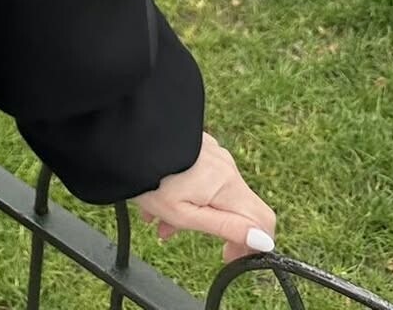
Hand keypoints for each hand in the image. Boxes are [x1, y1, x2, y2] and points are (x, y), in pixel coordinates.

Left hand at [129, 131, 276, 263]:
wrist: (128, 137)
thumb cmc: (153, 180)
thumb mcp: (186, 215)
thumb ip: (226, 227)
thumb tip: (263, 241)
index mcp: (228, 185)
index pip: (263, 220)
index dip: (252, 245)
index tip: (227, 255)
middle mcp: (226, 166)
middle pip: (235, 207)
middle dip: (211, 227)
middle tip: (176, 234)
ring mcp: (213, 153)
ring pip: (214, 192)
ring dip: (192, 211)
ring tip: (159, 220)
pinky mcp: (199, 146)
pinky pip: (202, 176)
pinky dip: (187, 192)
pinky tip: (158, 200)